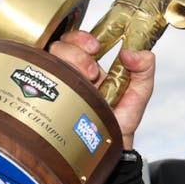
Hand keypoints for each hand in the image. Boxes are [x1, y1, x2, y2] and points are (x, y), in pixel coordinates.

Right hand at [48, 30, 155, 148]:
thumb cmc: (122, 120)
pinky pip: (39, 78)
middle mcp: (72, 72)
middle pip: (60, 46)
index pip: (77, 41)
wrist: (109, 145)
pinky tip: (66, 86)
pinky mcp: (48, 98)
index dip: (82, 38)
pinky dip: (49, 75)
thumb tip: (130, 52)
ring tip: (85, 81)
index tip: (95, 48)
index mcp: (92, 65)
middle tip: (92, 72)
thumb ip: (144, 68)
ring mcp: (60, 84)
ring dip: (67, 63)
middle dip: (76, 52)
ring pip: (50, 59)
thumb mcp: (141, 91)